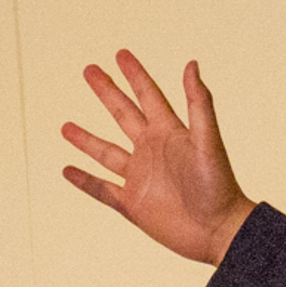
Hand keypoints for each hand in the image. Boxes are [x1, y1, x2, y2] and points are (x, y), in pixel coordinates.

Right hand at [62, 51, 256, 264]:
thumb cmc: (219, 187)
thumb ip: (199, 103)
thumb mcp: (208, 141)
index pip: (148, 96)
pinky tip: (68, 171)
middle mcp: (153, 151)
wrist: (218, 232)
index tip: (120, 54)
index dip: (135, 74)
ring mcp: (141, 177)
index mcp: (170, 133)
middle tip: (90, 70)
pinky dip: (85, 181)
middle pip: (123, 115)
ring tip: (66, 127)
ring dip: (87, 139)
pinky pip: (102, 190)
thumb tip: (191, 64)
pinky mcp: (133, 204)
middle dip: (107, 92)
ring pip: (107, 153)